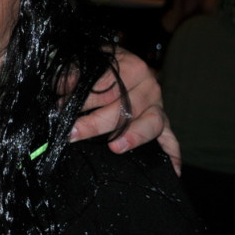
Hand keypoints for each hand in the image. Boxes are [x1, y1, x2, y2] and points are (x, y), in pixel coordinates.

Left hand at [71, 47, 180, 173]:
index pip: (107, 88)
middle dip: (95, 123)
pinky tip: (172, 171)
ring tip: (115, 147)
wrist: (117, 62)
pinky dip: (172, 155)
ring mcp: (158, 106)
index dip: (83, 100)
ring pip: (151, 123)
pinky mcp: (163, 123)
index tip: (62, 109)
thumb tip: (62, 89)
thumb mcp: (86, 63)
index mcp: (132, 67)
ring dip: (133, 136)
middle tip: (73, 132)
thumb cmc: (99, 64)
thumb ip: (74, 75)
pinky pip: (171, 140)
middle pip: (126, 109)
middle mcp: (150, 87)